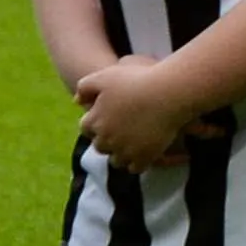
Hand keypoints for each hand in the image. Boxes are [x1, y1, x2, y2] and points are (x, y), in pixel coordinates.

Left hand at [76, 55, 213, 171]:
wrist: (169, 92)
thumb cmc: (137, 81)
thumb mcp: (104, 77)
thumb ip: (85, 87)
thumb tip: (76, 101)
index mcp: (94, 122)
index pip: (87, 129)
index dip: (98, 123)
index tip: (111, 117)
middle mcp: (105, 139)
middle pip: (101, 146)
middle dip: (108, 140)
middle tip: (124, 131)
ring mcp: (125, 151)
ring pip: (117, 160)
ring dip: (122, 154)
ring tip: (134, 144)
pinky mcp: (144, 157)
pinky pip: (135, 168)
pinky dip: (138, 162)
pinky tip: (146, 152)